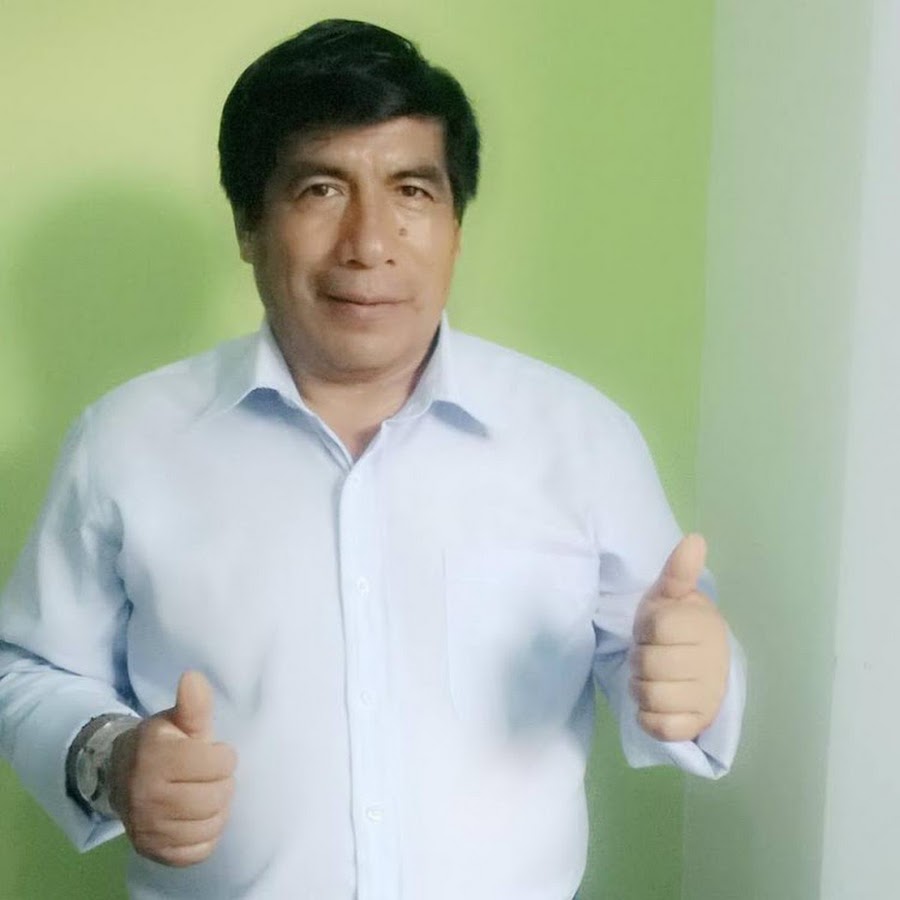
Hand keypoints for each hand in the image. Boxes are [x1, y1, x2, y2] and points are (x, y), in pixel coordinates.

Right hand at [109, 671, 236, 866]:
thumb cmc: (163, 744)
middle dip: (222, 783)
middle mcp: (146, 795)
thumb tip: (193, 677)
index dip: (223, 756)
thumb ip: (193, 704)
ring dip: (217, 810)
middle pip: (216, 797)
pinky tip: (196, 818)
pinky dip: (205, 835)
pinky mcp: (153, 852)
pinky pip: (198, 851)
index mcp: (155, 757)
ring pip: (210, 825)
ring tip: (205, 794)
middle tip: (210, 776)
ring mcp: (147, 828)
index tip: (213, 752)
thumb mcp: (177, 720)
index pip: (219, 764)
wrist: (121, 777)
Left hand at [630, 534, 729, 741]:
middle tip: (652, 655)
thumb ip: (679, 571)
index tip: (654, 630)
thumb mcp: (670, 597)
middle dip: (639, 660)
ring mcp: (708, 697)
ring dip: (640, 688)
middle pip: (648, 664)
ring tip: (653, 678)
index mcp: (706, 626)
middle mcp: (713, 663)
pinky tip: (656, 704)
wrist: (697, 669)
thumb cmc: (676, 628)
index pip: (655, 627)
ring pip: (650, 696)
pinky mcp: (697, 726)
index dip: (645, 629)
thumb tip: (695, 538)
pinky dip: (648, 718)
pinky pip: (660, 726)